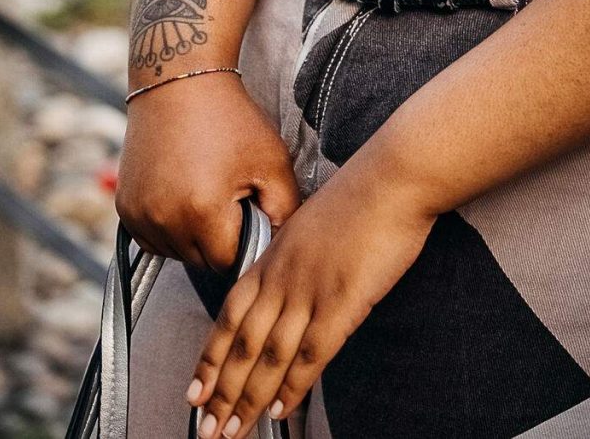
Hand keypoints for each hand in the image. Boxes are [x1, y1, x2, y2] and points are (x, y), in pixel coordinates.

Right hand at [116, 74, 299, 271]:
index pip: (227, 261)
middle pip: (199, 261)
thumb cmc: (232, 121)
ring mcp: (138, 215)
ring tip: (208, 195)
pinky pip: (151, 239)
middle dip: (219, 241)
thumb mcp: (273, 162)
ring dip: (192, 238)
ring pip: (173, 253)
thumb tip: (279, 244)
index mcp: (202, 212)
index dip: (245, 243)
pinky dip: (168, 229)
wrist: (180, 85)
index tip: (251, 216)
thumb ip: (285, 210)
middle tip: (231, 201)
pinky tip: (185, 197)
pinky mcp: (124, 207)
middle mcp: (163, 220)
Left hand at [187, 162, 437, 436]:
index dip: (209, 359)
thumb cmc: (365, 194)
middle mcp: (281, 279)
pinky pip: (310, 354)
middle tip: (207, 428)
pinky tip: (282, 409)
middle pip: (241, 346)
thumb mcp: (313, 221)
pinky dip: (292, 386)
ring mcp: (309, 291)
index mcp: (272, 258)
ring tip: (235, 432)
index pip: (228, 318)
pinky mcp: (341, 302)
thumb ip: (297, 255)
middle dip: (220, 394)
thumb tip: (293, 279)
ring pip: (268, 358)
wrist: (394, 176)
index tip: (195, 391)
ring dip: (248, 401)